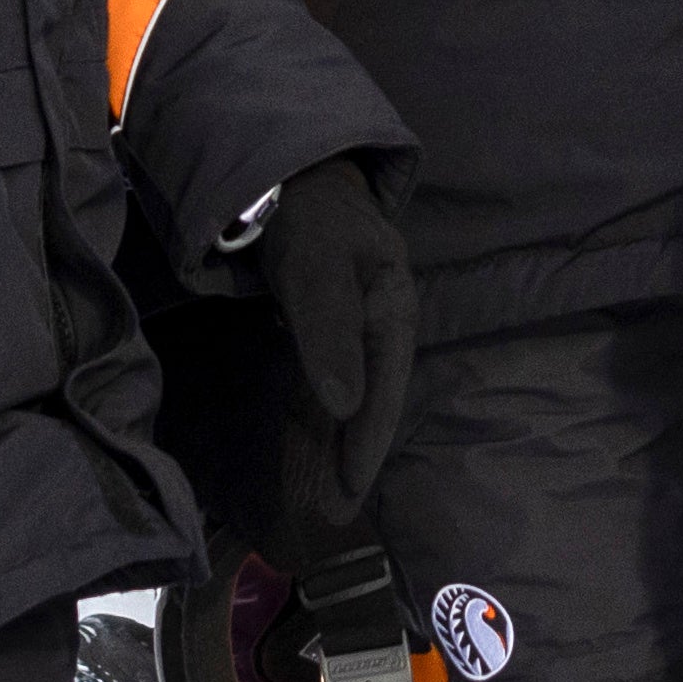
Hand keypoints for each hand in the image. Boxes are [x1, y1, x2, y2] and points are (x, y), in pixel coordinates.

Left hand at [254, 157, 417, 547]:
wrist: (288, 173)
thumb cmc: (307, 220)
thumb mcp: (318, 271)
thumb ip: (330, 335)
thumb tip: (343, 408)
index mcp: (395, 313)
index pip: (383, 395)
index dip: (366, 447)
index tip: (349, 494)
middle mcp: (383, 323)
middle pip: (374, 401)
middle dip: (357, 454)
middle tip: (337, 508)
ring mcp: (358, 323)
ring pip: (354, 393)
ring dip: (340, 439)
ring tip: (326, 487)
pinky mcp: (331, 322)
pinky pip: (333, 377)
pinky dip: (324, 411)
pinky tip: (313, 436)